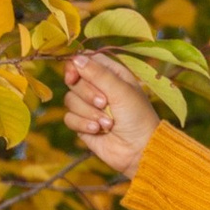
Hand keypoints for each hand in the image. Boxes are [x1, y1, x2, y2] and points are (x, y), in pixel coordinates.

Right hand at [63, 50, 158, 177]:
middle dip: (87, 94)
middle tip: (104, 103)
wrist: (140, 150)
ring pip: (70, 100)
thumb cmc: (137, 117)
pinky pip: (69, 118)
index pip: (86, 60)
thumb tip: (75, 59)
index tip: (73, 76)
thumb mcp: (121, 90)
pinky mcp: (83, 124)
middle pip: (75, 80)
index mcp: (112, 74)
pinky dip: (82, 124)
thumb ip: (98, 74)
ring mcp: (90, 107)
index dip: (75, 66)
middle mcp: (99, 88)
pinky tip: (97, 131)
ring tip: (108, 123)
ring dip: (89, 112)